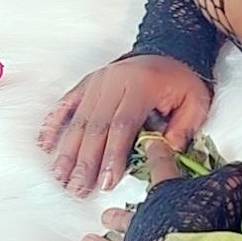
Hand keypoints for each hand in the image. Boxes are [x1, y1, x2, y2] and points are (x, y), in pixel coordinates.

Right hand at [39, 55, 211, 197]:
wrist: (168, 51)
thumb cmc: (181, 81)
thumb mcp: (196, 102)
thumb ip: (184, 127)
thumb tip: (167, 151)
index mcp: (141, 86)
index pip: (123, 125)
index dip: (112, 155)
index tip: (106, 182)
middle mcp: (114, 82)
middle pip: (96, 126)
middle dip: (85, 162)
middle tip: (77, 188)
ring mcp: (97, 82)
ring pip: (78, 120)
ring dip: (68, 151)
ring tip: (61, 177)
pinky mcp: (87, 83)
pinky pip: (66, 104)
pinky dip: (54, 125)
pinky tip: (45, 145)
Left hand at [81, 139, 241, 240]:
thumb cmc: (204, 223)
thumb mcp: (227, 191)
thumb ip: (233, 178)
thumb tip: (240, 169)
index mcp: (164, 197)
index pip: (163, 168)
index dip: (159, 154)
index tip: (150, 144)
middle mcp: (143, 223)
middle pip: (127, 215)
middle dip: (118, 215)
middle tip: (106, 215)